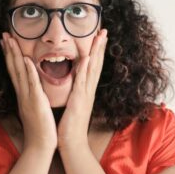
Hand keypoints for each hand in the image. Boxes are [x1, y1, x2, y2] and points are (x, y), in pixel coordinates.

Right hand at [1, 32, 56, 152]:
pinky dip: (28, 71)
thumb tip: (33, 88)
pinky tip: (26, 59)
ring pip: (19, 73)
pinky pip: (32, 84)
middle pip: (13, 68)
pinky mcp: (36, 103)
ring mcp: (27, 98)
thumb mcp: (35, 109)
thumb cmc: (40, 130)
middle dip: (8, 50)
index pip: (15, 72)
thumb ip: (33, 97)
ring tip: (10, 40)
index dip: (10, 56)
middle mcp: (22, 94)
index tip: (7, 42)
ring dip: (15, 55)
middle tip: (4, 34)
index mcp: (23, 95)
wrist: (40, 147)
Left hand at [57, 28, 107, 149]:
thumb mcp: (73, 105)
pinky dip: (85, 69)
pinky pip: (82, 82)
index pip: (93, 67)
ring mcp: (85, 95)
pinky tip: (88, 58)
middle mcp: (88, 91)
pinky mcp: (79, 101)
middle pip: (97, 64)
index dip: (97, 51)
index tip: (99, 37)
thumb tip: (74, 84)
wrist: (72, 144)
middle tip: (104, 30)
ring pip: (93, 69)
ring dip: (97, 52)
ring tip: (100, 37)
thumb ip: (75, 93)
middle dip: (100, 46)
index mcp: (86, 91)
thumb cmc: (70, 126)